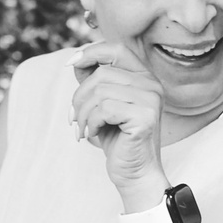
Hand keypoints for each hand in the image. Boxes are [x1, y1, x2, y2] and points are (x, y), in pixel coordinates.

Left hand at [70, 41, 167, 205]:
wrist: (135, 173)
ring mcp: (151, 99)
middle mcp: (152, 84)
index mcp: (144, 77)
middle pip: (101, 73)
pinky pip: (105, 109)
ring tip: (82, 129)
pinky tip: (92, 134)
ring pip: (100, 91)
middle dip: (80, 96)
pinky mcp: (145, 117)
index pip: (116, 49)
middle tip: (75, 118)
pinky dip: (91, 123)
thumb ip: (94, 82)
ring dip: (82, 113)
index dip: (91, 52)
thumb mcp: (102, 105)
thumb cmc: (117, 139)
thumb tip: (77, 61)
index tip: (70, 64)